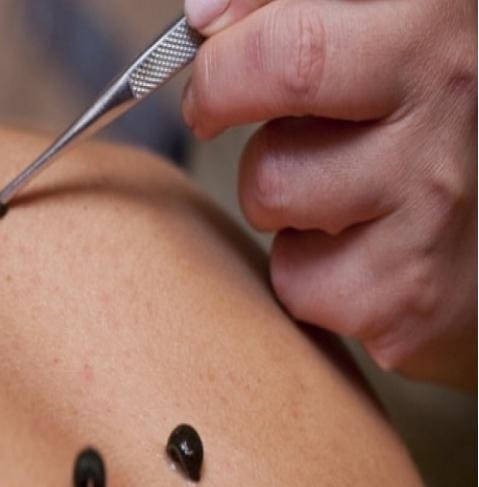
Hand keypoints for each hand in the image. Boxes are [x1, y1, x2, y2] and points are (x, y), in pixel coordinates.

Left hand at [182, 0, 476, 386]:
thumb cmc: (407, 127)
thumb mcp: (364, 39)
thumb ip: (282, 11)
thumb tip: (203, 17)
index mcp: (433, 19)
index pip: (291, 35)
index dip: (225, 55)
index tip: (210, 62)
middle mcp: (452, 95)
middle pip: (283, 83)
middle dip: (225, 101)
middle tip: (217, 114)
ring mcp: (437, 195)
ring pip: (271, 190)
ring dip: (272, 195)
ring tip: (329, 188)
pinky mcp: (413, 289)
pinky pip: (296, 278)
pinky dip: (305, 270)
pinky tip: (355, 248)